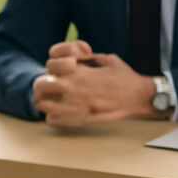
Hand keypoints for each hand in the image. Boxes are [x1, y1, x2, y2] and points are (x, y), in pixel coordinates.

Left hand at [33, 40, 156, 125]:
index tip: (67, 66)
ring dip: (46, 100)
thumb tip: (78, 58)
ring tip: (54, 99)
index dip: (55, 62)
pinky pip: (54, 120)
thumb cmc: (124, 76)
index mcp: (79, 70)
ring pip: (43, 104)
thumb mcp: (105, 59)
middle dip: (43, 82)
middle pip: (40, 84)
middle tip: (52, 84)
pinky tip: (61, 112)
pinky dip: (53, 117)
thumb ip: (87, 58)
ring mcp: (74, 103)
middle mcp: (73, 86)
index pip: (50, 63)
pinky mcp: (80, 118)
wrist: (138, 97)